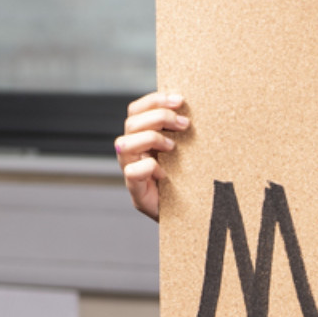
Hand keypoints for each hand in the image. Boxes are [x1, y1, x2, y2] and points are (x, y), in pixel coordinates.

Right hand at [117, 91, 187, 220]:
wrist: (192, 216)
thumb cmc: (190, 181)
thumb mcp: (187, 151)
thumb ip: (182, 131)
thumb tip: (193, 107)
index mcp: (142, 139)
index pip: (136, 111)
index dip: (154, 101)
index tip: (179, 100)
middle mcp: (132, 153)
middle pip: (131, 123)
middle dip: (159, 118)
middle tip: (184, 124)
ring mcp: (131, 172)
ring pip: (124, 144)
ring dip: (151, 139)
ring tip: (173, 147)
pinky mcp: (136, 193)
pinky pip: (132, 172)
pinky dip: (148, 167)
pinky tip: (164, 172)